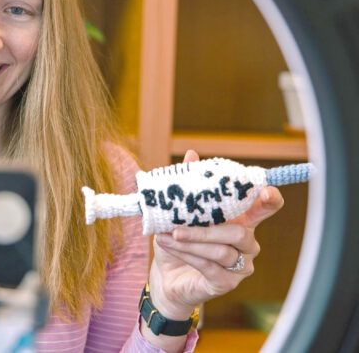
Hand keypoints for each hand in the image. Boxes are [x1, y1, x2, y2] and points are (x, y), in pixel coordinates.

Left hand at [147, 149, 284, 319]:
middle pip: (239, 233)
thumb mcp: (179, 213)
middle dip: (206, 229)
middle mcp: (247, 244)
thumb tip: (192, 155)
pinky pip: (210, 267)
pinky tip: (169, 245)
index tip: (265, 191)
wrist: (166, 276)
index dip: (270, 199)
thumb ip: (189, 187)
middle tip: (177, 227)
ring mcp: (240, 266)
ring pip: (222, 251)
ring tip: (167, 236)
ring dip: (191, 242)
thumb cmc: (177, 241)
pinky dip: (187, 254)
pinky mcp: (227, 283)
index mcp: (241, 221)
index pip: (265, 208)